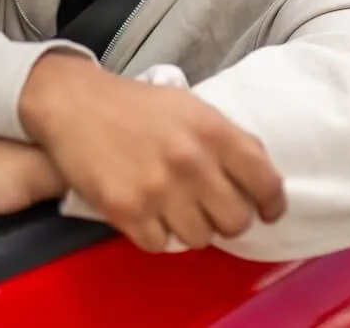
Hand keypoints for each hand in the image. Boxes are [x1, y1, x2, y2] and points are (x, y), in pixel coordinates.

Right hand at [18, 53, 284, 251]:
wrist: (75, 104)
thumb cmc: (137, 105)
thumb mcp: (192, 108)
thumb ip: (228, 139)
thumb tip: (260, 178)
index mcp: (213, 130)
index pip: (266, 182)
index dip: (273, 203)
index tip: (267, 211)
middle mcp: (191, 162)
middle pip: (236, 221)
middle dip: (228, 220)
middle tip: (212, 209)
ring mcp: (158, 189)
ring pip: (200, 238)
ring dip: (191, 228)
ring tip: (175, 207)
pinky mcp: (126, 211)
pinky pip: (160, 245)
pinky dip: (156, 234)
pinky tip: (148, 212)